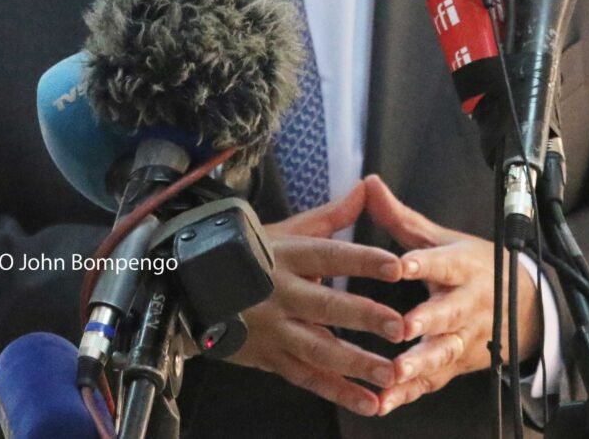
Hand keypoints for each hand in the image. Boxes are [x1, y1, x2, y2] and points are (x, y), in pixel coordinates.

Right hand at [228, 178, 406, 415]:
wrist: (189, 290)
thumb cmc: (249, 256)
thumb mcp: (286, 230)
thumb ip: (332, 215)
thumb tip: (367, 186)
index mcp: (288, 256)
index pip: (330, 256)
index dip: (362, 260)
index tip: (396, 266)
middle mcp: (281, 293)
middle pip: (325, 306)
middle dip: (363, 317)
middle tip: (399, 326)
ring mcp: (274, 329)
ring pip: (318, 348)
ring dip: (355, 364)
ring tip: (390, 374)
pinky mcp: (270, 358)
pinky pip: (307, 378)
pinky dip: (338, 393)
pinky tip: (369, 402)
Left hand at [362, 174, 541, 415]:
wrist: (522, 306)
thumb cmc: (471, 265)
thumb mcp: (442, 238)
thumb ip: (402, 218)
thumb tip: (369, 184)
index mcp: (462, 267)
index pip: (443, 263)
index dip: (423, 264)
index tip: (401, 266)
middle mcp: (467, 304)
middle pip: (450, 313)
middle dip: (428, 322)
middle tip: (403, 328)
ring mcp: (465, 337)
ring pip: (445, 353)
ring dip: (420, 364)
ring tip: (395, 373)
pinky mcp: (457, 365)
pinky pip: (434, 381)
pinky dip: (410, 394)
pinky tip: (385, 402)